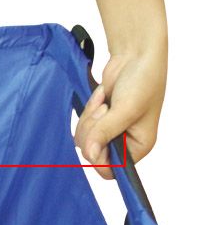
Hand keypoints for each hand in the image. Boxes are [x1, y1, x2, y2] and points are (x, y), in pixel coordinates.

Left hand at [73, 43, 166, 179]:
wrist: (135, 55)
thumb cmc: (143, 80)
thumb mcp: (126, 109)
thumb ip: (106, 132)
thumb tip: (91, 155)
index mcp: (139, 146)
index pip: (113, 170)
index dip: (100, 159)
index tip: (96, 140)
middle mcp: (124, 142)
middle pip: (93, 153)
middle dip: (94, 129)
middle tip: (106, 109)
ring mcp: (110, 132)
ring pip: (84, 139)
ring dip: (90, 118)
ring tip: (105, 102)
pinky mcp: (99, 121)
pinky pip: (82, 125)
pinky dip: (88, 110)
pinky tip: (101, 97)